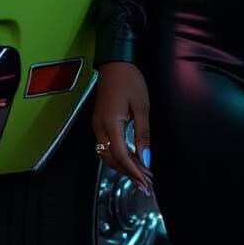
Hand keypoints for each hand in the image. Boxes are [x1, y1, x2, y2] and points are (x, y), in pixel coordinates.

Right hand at [92, 61, 154, 194]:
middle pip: (111, 159)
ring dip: (123, 166)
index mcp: (110, 124)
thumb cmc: (130, 80)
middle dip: (128, 173)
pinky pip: (106, 146)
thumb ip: (143, 134)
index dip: (133, 171)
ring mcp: (97, 125)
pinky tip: (131, 158)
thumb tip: (146, 158)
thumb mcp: (142, 106)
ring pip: (107, 155)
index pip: (120, 156)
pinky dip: (118, 156)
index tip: (146, 182)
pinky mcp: (99, 122)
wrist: (115, 62)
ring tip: (141, 173)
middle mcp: (99, 128)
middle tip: (146, 182)